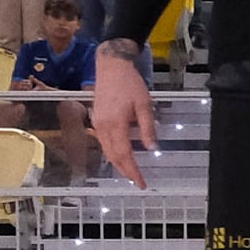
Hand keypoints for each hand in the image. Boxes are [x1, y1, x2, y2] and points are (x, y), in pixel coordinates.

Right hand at [90, 42, 152, 184]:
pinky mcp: (97, 119)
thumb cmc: (129, 83)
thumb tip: (152, 147)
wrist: (111, 67)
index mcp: (115, 124)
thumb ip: (147, 128)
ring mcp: (98, 123)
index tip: (141, 182)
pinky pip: (104, 142)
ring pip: (107, 150)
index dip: (132, 170)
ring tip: (131, 173)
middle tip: (138, 182)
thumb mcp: (145, 105)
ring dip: (118, 163)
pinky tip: (121, 156)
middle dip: (125, 171)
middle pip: (113, 156)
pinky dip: (113, 152)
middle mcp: (102, 126)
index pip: (124, 154)